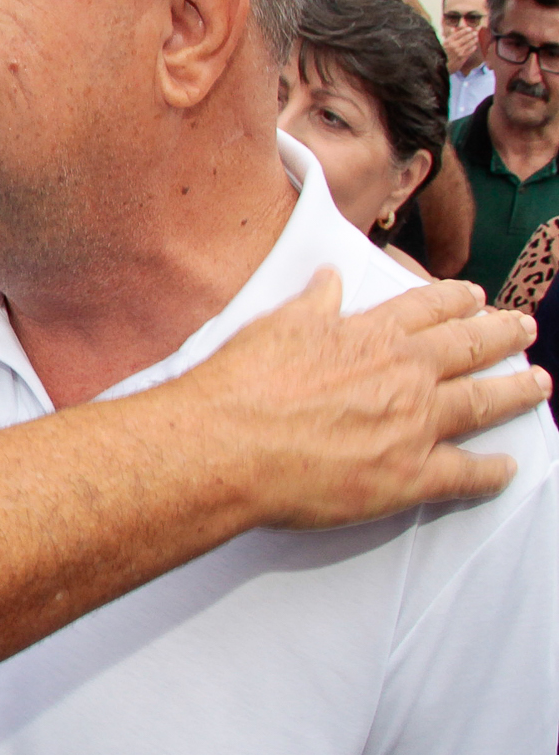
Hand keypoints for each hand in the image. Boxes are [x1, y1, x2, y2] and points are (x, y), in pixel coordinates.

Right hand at [169, 270, 543, 528]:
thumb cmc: (242, 385)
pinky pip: (467, 475)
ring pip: (482, 403)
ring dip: (516, 392)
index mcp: (371, 335)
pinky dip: (492, 472)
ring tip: (537, 384)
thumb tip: (328, 278)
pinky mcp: (409, 476)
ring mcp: (414, 425)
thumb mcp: (274, 326)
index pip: (428, 308)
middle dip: (502, 335)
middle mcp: (404, 374)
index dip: (455, 300)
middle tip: (523, 329)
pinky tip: (507, 469)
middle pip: (471, 347)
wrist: (227, 444)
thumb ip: (312, 304)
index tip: (474, 297)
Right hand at [443, 24, 480, 74]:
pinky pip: (468, 52)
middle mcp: (452, 47)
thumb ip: (448, 36)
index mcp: (446, 42)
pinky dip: (472, 49)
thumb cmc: (442, 54)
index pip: (457, 34)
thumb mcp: (442, 44)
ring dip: (473, 41)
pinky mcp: (460, 59)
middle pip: (463, 39)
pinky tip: (474, 46)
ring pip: (467, 45)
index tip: (470, 28)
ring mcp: (457, 53)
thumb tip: (453, 28)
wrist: (442, 66)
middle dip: (470, 35)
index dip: (464, 31)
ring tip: (476, 38)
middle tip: (476, 33)